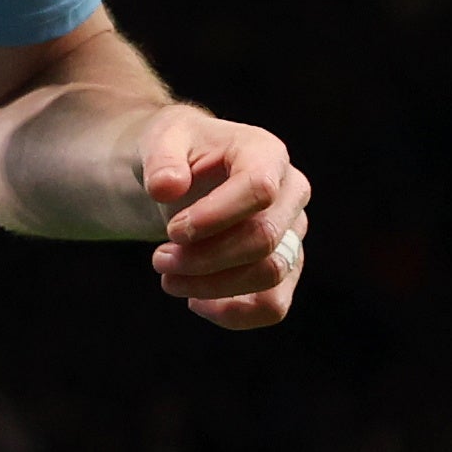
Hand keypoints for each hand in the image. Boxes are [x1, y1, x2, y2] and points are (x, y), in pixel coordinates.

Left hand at [137, 107, 310, 333]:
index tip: (173, 231)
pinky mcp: (284, 267)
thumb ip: (161, 157)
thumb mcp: (161, 138)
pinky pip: (273, 305)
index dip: (214, 218)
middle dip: (205, 258)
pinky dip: (233, 313)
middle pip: (264, 239)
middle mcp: (291, 193)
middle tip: (159, 259)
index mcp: (267, 154)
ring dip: (212, 287)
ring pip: (269, 275)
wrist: (186, 174)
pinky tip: (195, 300)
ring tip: (169, 278)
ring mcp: (292, 233)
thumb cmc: (179, 152)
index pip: (260, 190)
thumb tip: (166, 187)